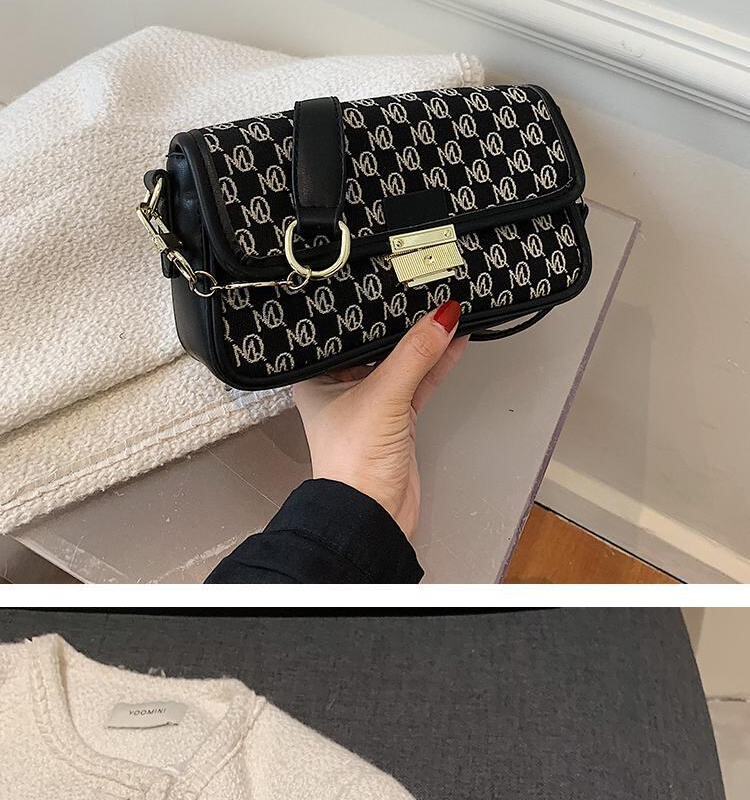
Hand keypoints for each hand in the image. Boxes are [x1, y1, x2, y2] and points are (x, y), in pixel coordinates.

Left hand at [294, 300, 465, 540]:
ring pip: (401, 363)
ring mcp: (371, 404)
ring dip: (424, 342)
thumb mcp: (383, 396)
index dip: (367, 309)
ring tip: (448, 311)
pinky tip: (453, 342)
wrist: (371, 516)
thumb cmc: (352, 463)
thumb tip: (442, 317)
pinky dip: (436, 364)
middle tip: (424, 289)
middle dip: (401, 322)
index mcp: (317, 377)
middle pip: (374, 345)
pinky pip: (418, 382)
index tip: (392, 283)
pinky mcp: (397, 420)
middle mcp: (340, 388)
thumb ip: (414, 355)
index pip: (343, 332)